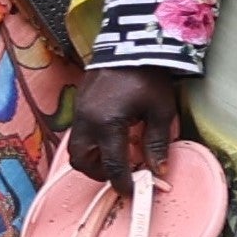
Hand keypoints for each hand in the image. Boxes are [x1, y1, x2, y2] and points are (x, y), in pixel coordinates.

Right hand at [67, 64, 191, 185]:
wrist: (130, 44)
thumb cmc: (148, 77)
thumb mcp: (160, 111)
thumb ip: (157, 143)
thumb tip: (159, 171)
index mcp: (107, 125)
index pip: (112, 166)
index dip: (123, 183)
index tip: (132, 192)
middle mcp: (86, 122)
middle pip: (81, 161)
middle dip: (99, 172)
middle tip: (120, 172)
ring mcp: (79, 112)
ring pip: (76, 147)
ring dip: (94, 157)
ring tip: (116, 154)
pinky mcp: (79, 104)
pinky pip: (80, 131)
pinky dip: (93, 141)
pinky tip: (113, 134)